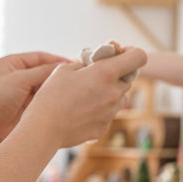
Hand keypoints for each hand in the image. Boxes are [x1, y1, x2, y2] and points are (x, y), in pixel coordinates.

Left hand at [0, 51, 68, 148]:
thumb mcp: (20, 80)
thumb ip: (43, 71)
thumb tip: (65, 66)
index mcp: (13, 63)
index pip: (40, 57)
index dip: (57, 60)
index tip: (75, 64)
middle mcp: (20, 75)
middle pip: (46, 71)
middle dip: (60, 74)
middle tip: (79, 77)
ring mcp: (26, 91)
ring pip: (48, 86)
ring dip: (59, 88)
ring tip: (76, 89)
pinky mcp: (30, 106)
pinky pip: (47, 99)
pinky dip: (56, 99)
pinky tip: (67, 100)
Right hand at [26, 46, 146, 148]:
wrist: (44, 128)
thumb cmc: (51, 95)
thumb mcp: (65, 69)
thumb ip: (86, 64)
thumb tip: (93, 63)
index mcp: (106, 73)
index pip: (138, 57)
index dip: (131, 53)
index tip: (120, 55)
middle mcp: (114, 93)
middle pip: (128, 79)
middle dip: (116, 75)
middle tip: (96, 77)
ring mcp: (111, 112)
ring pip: (120, 98)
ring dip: (110, 93)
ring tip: (87, 96)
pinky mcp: (104, 128)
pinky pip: (108, 114)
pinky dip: (100, 110)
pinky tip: (80, 112)